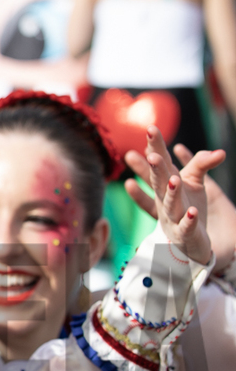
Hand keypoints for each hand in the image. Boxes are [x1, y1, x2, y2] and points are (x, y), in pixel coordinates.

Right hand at [126, 141, 233, 272]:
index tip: (151, 128)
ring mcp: (173, 217)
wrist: (187, 241)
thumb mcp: (194, 181)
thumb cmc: (188, 206)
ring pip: (171, 205)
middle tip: (152, 156)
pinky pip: (186, 227)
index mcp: (166, 184)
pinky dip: (188, 220)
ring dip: (172, 193)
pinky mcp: (184, 234)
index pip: (161, 163)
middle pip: (159, 183)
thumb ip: (201, 164)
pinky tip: (192, 212)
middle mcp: (165, 200)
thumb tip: (220, 152)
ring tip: (174, 180)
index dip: (155, 147)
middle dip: (155, 171)